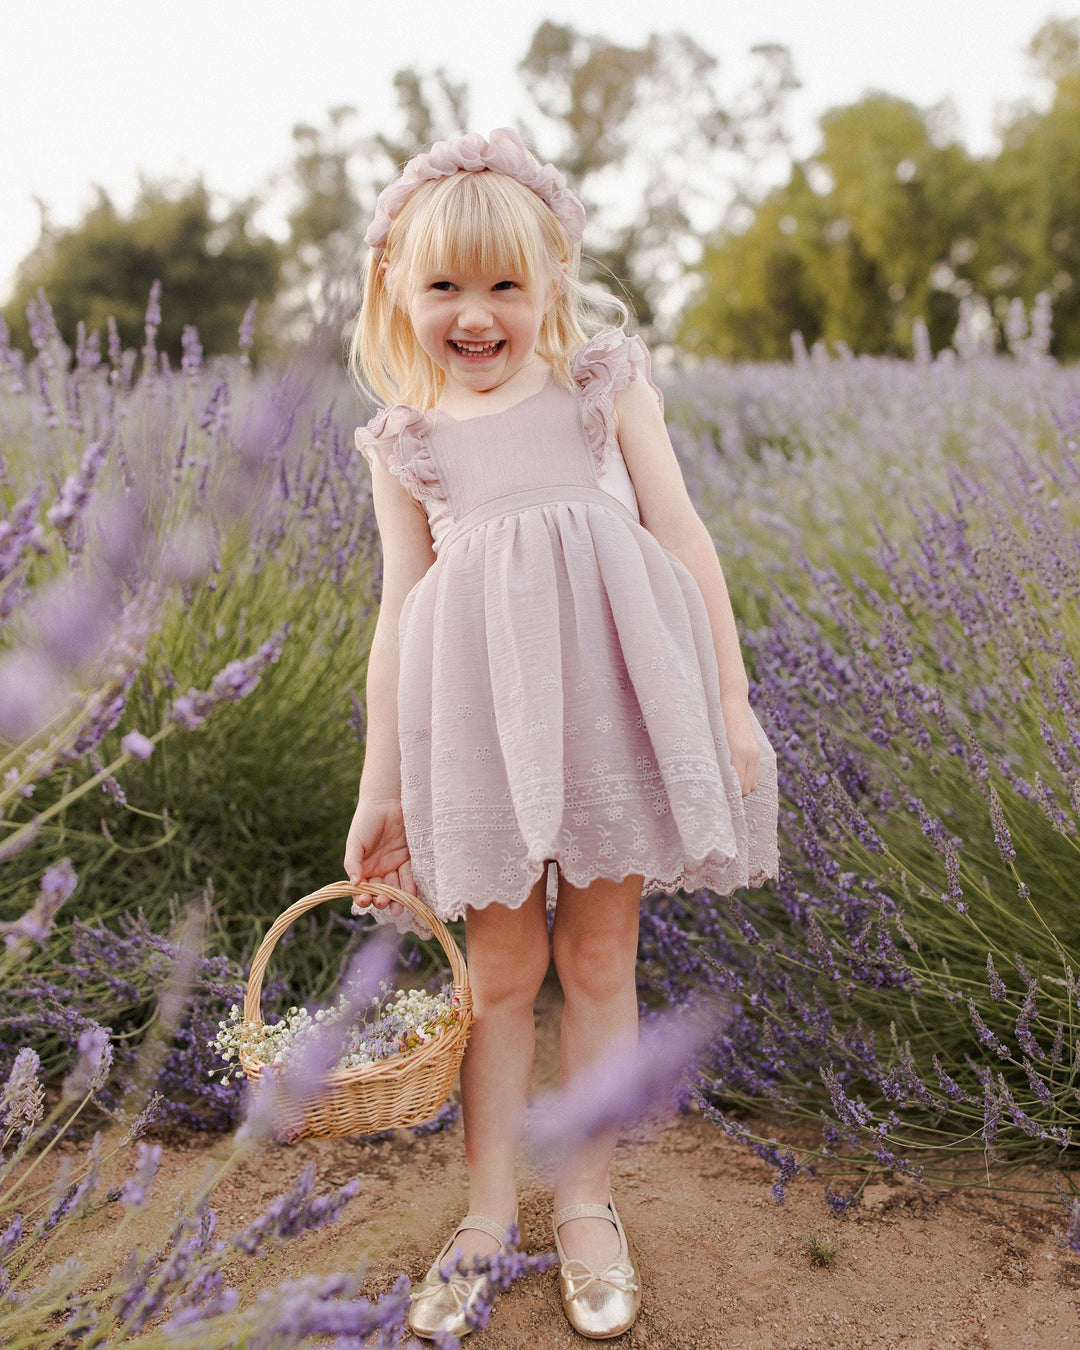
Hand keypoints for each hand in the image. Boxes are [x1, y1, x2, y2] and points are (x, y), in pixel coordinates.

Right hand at [344, 795, 416, 918]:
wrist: (385, 803)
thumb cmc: (365, 822)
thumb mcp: (355, 842)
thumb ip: (353, 862)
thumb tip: (354, 884)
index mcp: (363, 869)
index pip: (362, 890)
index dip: (363, 898)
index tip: (365, 901)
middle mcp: (378, 871)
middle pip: (380, 892)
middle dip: (381, 900)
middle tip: (384, 903)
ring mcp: (394, 866)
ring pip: (395, 888)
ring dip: (397, 899)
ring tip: (397, 909)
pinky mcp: (408, 859)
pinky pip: (409, 876)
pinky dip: (410, 887)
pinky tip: (410, 895)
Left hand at [720, 694, 759, 796]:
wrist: (729, 698)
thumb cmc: (713, 719)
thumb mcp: (711, 741)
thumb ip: (715, 761)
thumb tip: (713, 782)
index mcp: (738, 753)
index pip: (737, 786)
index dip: (728, 796)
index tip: (715, 798)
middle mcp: (750, 754)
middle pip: (747, 789)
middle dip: (735, 795)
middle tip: (718, 795)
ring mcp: (755, 752)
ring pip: (753, 783)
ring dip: (741, 788)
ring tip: (725, 788)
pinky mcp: (756, 750)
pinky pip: (754, 774)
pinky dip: (746, 779)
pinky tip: (733, 777)